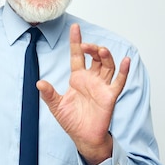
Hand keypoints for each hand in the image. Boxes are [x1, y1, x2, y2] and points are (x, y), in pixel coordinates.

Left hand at [37, 23, 129, 164]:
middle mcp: (91, 79)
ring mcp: (102, 86)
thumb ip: (48, 94)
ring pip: (107, 65)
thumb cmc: (72, 121)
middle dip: (91, 48)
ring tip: (101, 50)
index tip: (75, 28)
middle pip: (95, 57)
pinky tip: (126, 61)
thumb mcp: (56, 106)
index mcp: (78, 78)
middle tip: (86, 45)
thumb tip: (39, 83)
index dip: (76, 42)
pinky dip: (123, 71)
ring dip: (105, 56)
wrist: (83, 137)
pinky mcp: (110, 95)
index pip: (78, 56)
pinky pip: (119, 81)